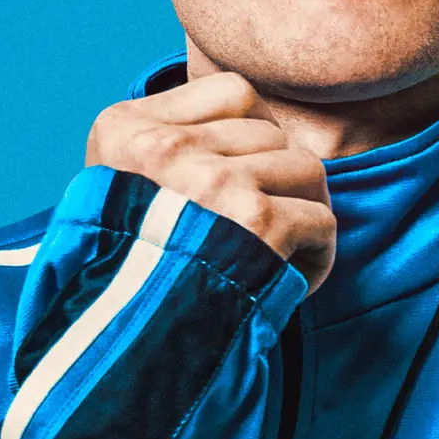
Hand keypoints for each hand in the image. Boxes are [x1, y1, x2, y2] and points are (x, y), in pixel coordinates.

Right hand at [83, 70, 335, 288]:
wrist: (117, 344)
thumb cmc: (126, 276)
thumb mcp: (117, 190)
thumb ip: (168, 149)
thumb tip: (260, 129)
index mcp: (125, 130)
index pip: (235, 93)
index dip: (256, 136)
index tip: (243, 181)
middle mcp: (167, 147)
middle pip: (274, 134)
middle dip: (283, 182)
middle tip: (268, 230)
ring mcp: (212, 182)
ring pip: (306, 169)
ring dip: (305, 212)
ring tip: (283, 252)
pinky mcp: (253, 223)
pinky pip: (321, 219)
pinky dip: (319, 253)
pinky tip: (292, 280)